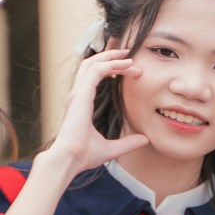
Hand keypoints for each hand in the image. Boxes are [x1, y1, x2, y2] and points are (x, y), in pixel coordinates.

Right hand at [43, 49, 149, 174]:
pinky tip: (124, 65)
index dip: (110, 69)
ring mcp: (77, 94)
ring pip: (93, 64)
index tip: (129, 69)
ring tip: (128, 55)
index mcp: (81, 103)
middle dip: (110, 58)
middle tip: (129, 55)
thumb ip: (128, 143)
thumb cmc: (83, 155)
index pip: (93, 77)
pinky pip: (96, 71)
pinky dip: (110, 64)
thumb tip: (145, 139)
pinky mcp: (81, 95)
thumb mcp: (111, 148)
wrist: (69, 159)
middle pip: (92, 66)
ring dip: (111, 57)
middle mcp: (78, 95)